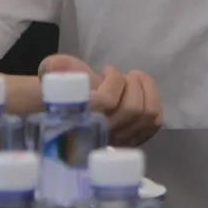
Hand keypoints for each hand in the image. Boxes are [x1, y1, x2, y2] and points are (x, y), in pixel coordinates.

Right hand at [38, 54, 162, 145]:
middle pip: (134, 109)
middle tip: (125, 75)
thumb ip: (54, 67)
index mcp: (83, 115)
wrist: (67, 109)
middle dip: (134, 84)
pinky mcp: (131, 139)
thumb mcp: (53, 73)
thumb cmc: (63, 89)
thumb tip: (54, 67)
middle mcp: (102, 132)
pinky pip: (154, 124)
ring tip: (134, 79)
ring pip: (148, 115)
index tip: (106, 69)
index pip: (107, 101)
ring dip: (147, 90)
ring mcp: (118, 139)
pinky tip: (142, 90)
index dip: (114, 80)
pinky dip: (154, 101)